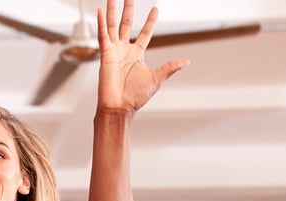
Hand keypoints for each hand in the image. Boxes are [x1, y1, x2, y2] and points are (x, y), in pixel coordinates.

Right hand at [96, 0, 187, 114]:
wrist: (119, 106)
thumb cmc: (135, 97)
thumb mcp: (157, 79)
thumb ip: (169, 67)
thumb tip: (185, 62)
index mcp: (136, 55)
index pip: (145, 33)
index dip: (150, 21)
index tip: (155, 9)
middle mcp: (124, 51)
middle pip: (126, 25)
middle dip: (128, 10)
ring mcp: (114, 51)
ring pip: (113, 26)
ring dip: (112, 12)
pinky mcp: (105, 54)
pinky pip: (103, 35)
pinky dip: (100, 24)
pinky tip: (99, 11)